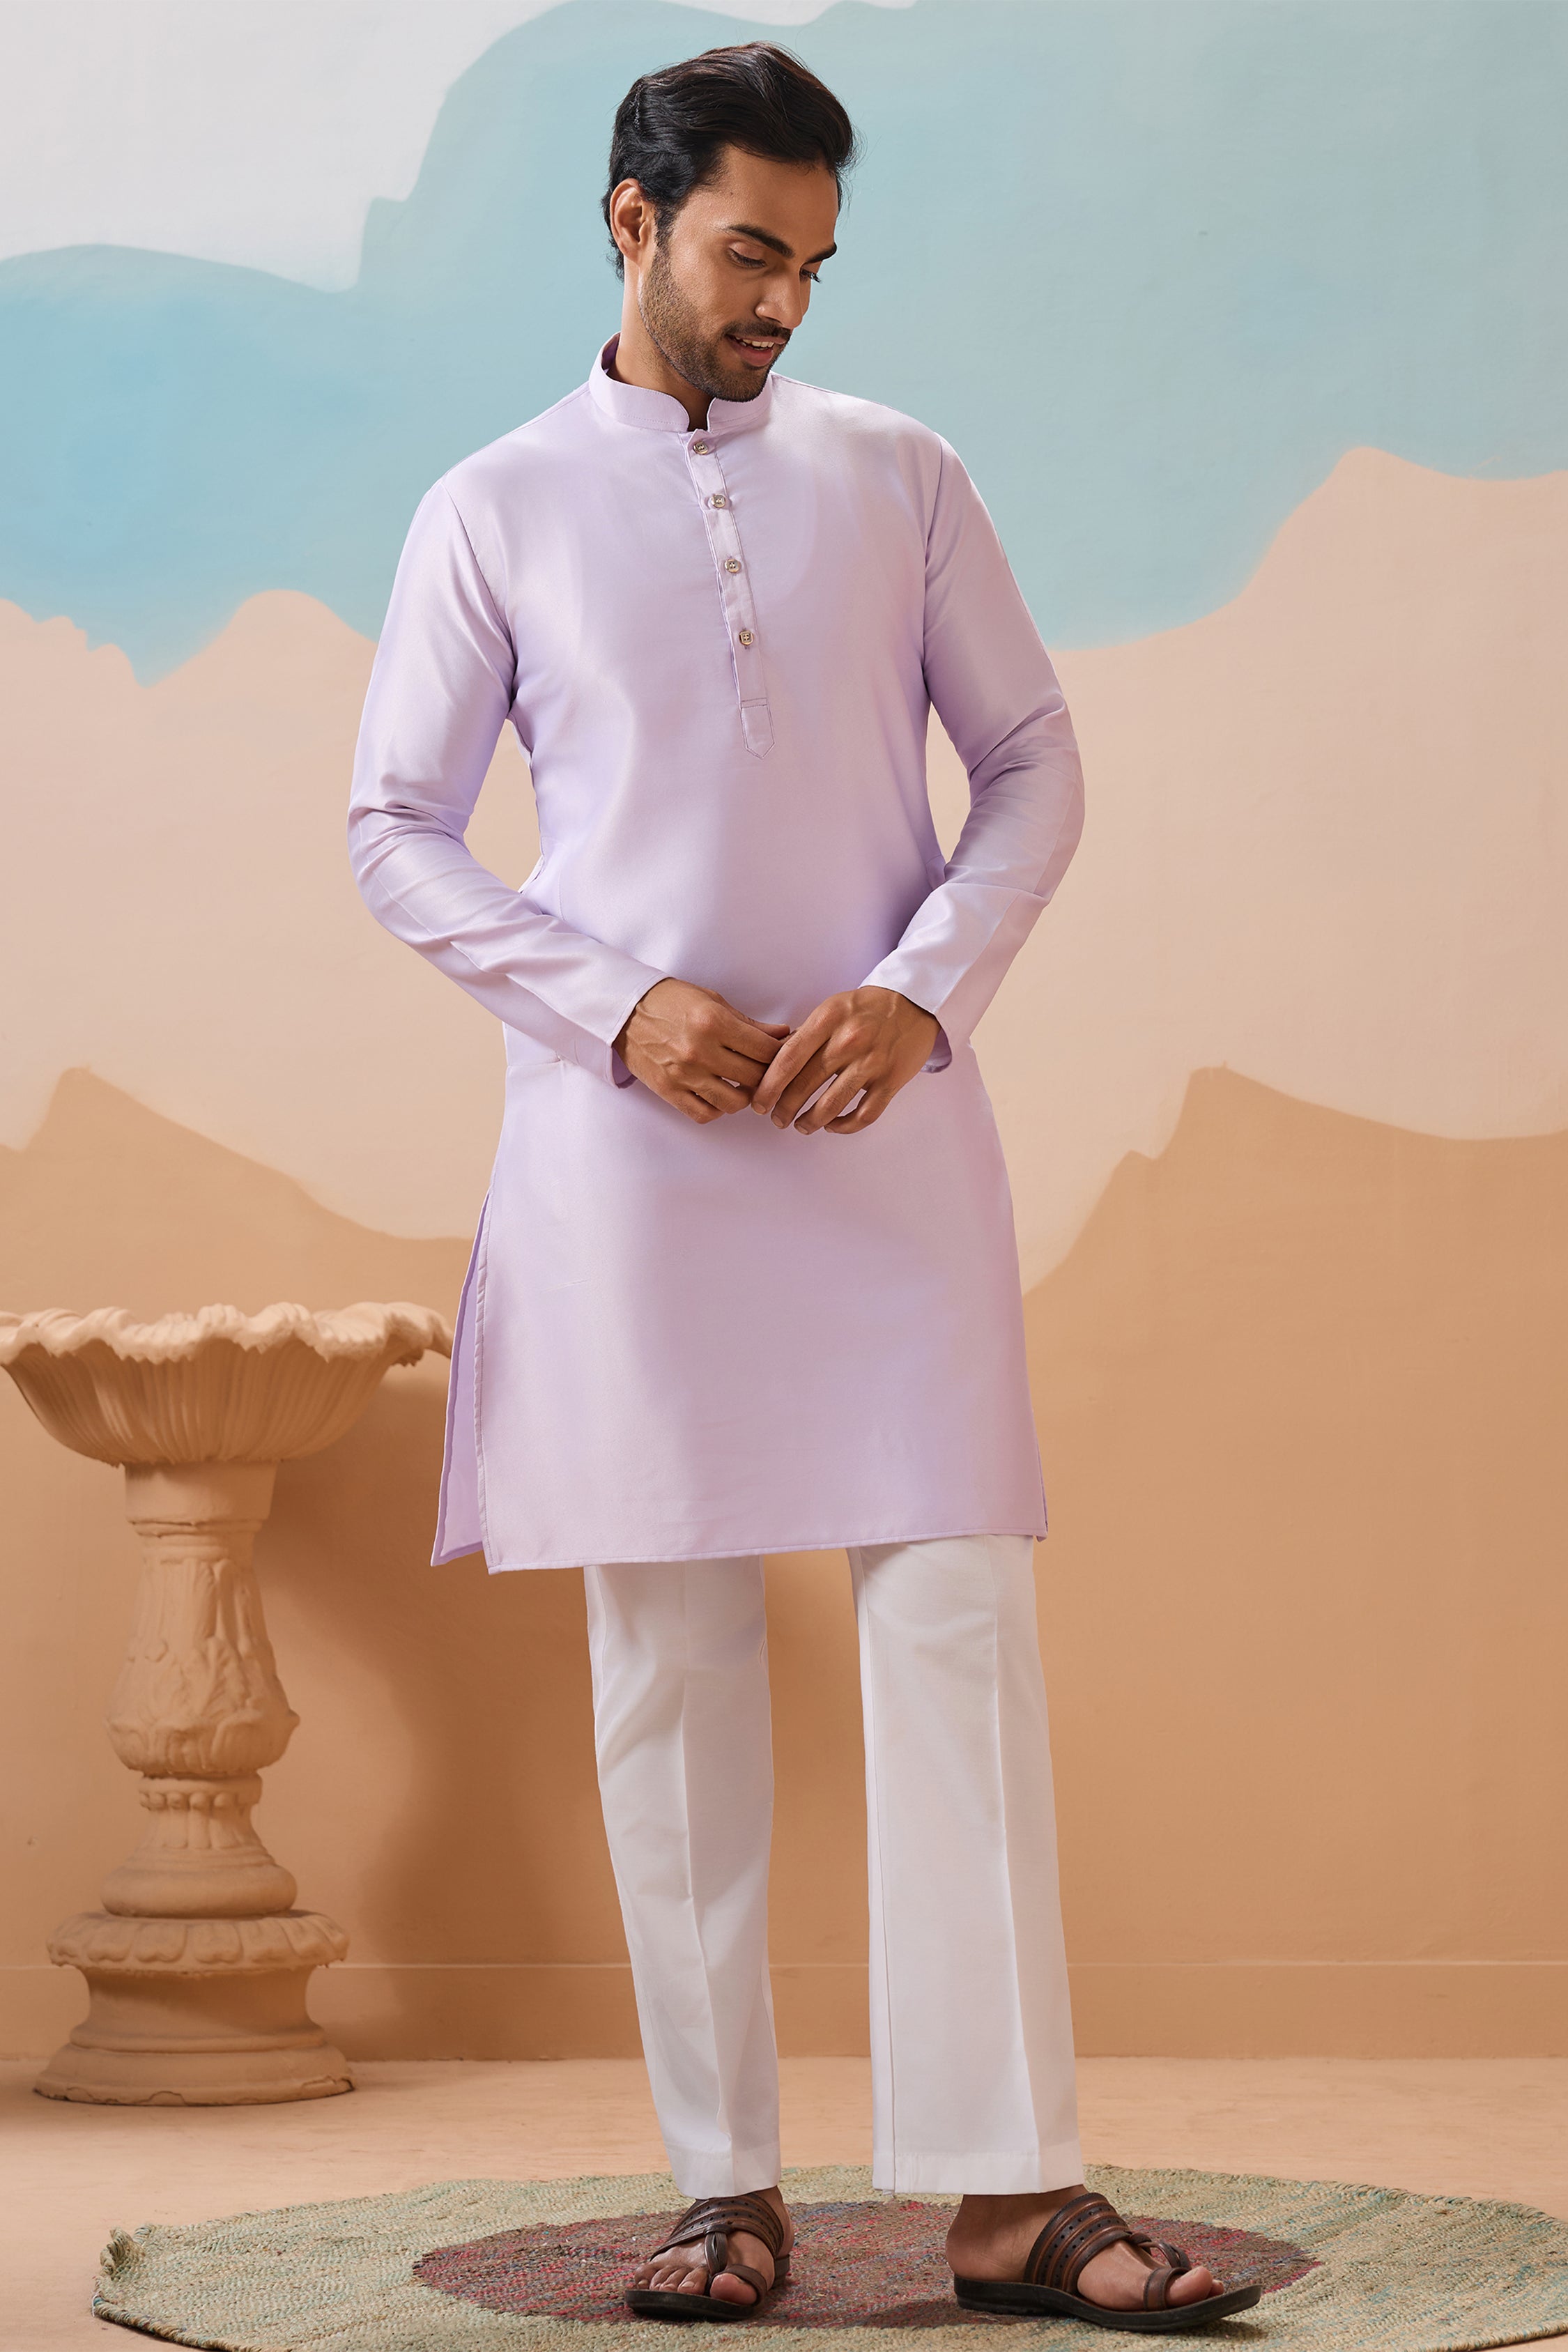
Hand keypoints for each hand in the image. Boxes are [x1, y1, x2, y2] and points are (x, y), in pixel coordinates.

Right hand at [615, 978, 790, 1123]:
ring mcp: (683, 1074)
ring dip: (744, 1096)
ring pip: (734, 1102)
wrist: (625, 1010)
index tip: (780, 1053)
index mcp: (713, 1022)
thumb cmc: (670, 1001)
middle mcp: (700, 1051)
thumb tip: (783, 1034)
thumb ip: (749, 1023)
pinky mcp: (669, 1091)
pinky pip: (704, 1114)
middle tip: (765, 1070)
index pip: (764, 1049)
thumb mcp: (712, 1002)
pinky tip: (718, 1094)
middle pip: (754, 1077)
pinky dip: (717, 1108)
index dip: (779, 1053)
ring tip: (742, 1084)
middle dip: (766, 1075)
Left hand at [751, 987, 939, 1134]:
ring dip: (810, 1122)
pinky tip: (832, 1126)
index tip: (759, 1103)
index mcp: (828, 1019)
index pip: (788, 1058)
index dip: (769, 1086)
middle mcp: (849, 1040)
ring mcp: (872, 1062)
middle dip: (784, 1109)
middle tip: (777, 1120)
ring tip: (801, 1126)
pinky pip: (864, 1115)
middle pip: (805, 1084)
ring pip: (832, 1105)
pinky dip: (844, 1126)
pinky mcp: (891, 1080)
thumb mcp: (831, 1009)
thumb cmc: (865, 1008)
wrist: (915, 1002)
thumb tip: (771, 1064)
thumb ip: (804, 1036)